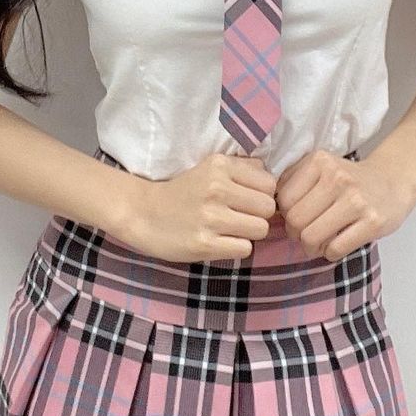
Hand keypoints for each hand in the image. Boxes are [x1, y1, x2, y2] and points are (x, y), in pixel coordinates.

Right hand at [124, 153, 277, 263]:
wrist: (143, 213)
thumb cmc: (182, 192)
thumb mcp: (209, 168)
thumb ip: (241, 168)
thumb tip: (272, 176)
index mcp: (219, 166)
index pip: (269, 183)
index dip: (262, 194)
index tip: (247, 200)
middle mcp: (217, 189)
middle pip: (268, 208)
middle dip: (258, 215)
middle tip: (240, 217)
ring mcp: (210, 218)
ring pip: (260, 229)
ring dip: (249, 233)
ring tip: (230, 230)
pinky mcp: (204, 244)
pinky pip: (244, 249)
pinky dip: (236, 248)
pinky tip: (221, 242)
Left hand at [275, 149, 415, 261]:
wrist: (393, 181)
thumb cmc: (349, 179)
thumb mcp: (321, 167)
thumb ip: (295, 180)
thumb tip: (270, 207)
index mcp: (320, 161)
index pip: (284, 199)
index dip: (285, 215)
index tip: (296, 218)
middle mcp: (337, 178)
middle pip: (296, 220)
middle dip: (296, 234)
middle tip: (305, 234)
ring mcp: (356, 201)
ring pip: (312, 236)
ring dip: (311, 247)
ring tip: (318, 242)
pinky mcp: (373, 222)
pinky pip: (335, 249)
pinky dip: (329, 253)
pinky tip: (335, 245)